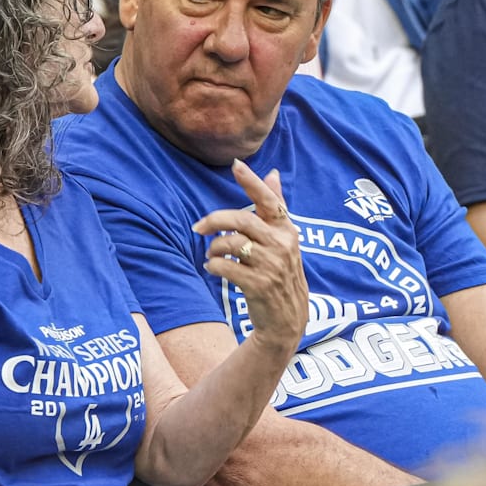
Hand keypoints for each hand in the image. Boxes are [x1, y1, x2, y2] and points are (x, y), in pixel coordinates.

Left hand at [193, 159, 307, 351]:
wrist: (286, 319)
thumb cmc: (280, 273)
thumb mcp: (283, 240)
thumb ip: (276, 207)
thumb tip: (273, 173)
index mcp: (287, 230)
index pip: (269, 200)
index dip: (252, 182)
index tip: (236, 165)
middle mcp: (282, 245)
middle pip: (242, 219)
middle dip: (215, 220)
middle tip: (198, 227)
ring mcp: (272, 265)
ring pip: (231, 243)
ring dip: (214, 247)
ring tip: (211, 254)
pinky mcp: (259, 285)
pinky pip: (226, 267)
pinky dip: (214, 265)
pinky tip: (213, 268)